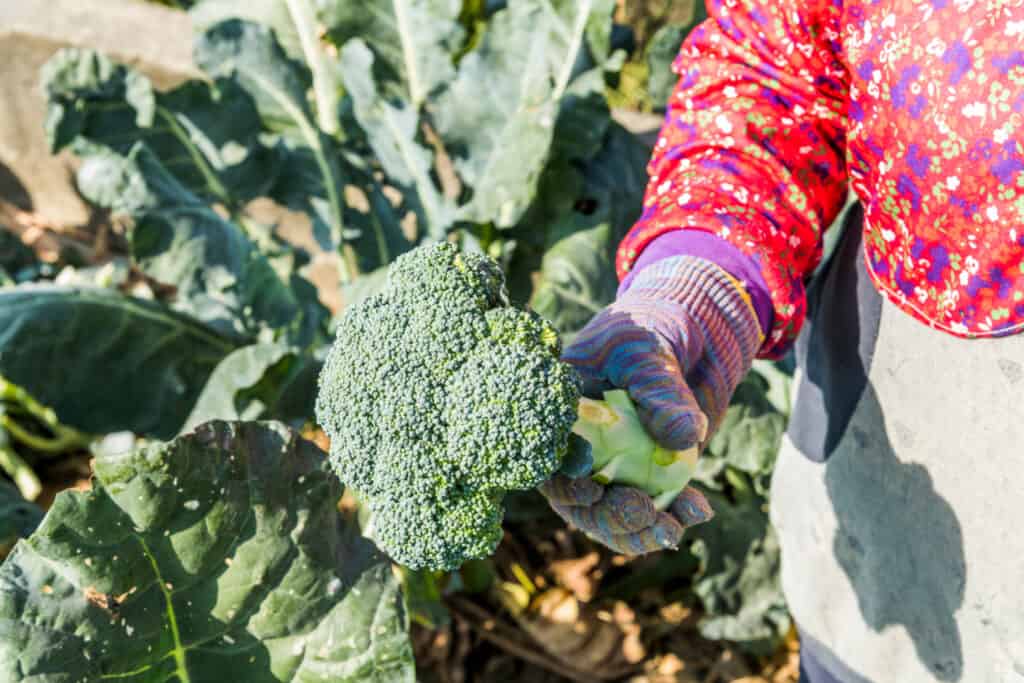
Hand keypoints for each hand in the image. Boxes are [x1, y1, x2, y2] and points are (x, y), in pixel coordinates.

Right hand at [541, 256, 762, 553]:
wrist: (688, 333)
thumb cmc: (649, 330)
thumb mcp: (648, 352)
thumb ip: (660, 391)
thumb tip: (685, 437)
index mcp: (558, 415)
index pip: (547, 458)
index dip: (563, 482)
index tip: (591, 489)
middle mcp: (579, 446)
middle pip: (578, 499)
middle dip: (608, 516)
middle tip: (643, 514)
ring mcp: (613, 465)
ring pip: (612, 515)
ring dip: (639, 530)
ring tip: (673, 530)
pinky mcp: (648, 475)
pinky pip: (653, 508)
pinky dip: (674, 515)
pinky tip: (699, 510)